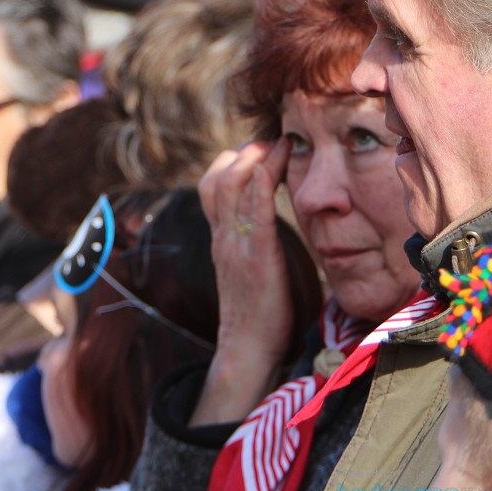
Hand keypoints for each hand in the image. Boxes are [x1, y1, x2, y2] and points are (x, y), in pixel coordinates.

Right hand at [191, 139, 292, 424]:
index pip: (212, 186)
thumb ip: (256, 244)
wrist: (248, 350)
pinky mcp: (256, 256)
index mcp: (221, 239)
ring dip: (254, 157)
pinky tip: (277, 164)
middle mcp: (223, 237)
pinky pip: (255, 210)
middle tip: (271, 140)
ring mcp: (235, 245)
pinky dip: (263, 182)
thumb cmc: (258, 314)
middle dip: (243, 151)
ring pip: (231, 185)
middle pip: (217, 177)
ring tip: (279, 144)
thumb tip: (272, 224)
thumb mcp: (249, 269)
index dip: (232, 161)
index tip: (259, 149)